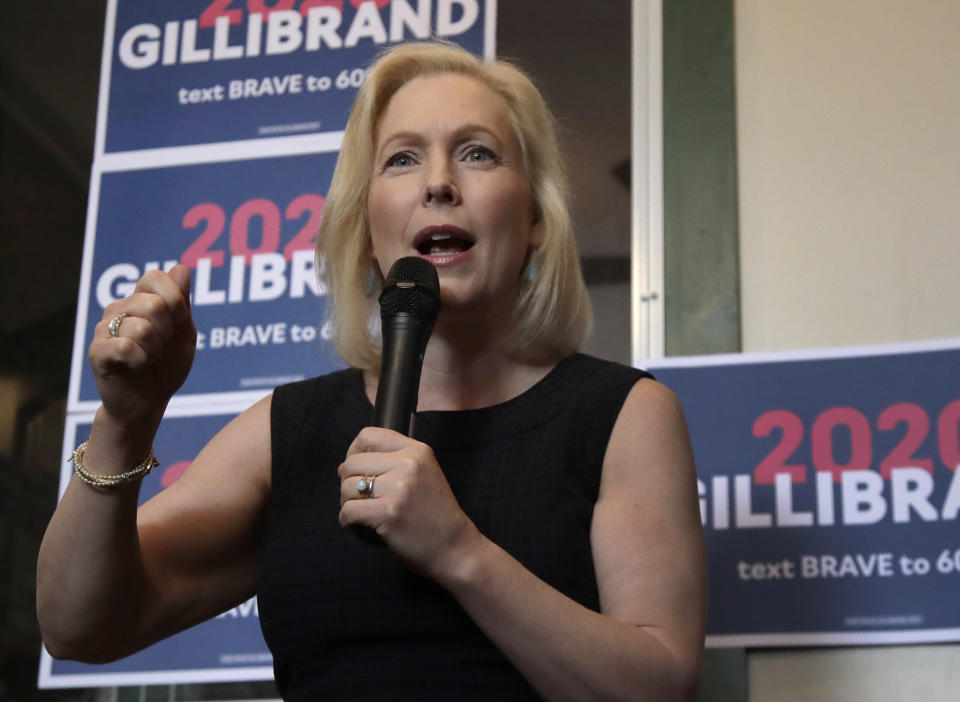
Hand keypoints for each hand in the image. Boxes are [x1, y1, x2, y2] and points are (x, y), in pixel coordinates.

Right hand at [88, 265, 196, 427]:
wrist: (148, 403)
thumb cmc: (166, 366)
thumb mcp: (183, 333)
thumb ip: (182, 302)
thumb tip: (180, 268)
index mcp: (140, 299)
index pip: (156, 276)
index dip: (176, 300)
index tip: (178, 323)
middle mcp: (118, 308)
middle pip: (154, 304)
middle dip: (169, 331)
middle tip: (160, 347)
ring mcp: (103, 328)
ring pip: (143, 327)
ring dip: (156, 349)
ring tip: (148, 358)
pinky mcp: (98, 351)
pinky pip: (128, 346)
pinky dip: (142, 360)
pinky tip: (136, 366)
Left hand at [338, 427, 481, 582]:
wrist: (456, 548)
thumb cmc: (436, 516)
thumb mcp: (424, 475)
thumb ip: (392, 463)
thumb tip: (343, 466)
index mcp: (417, 451)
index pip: (369, 436)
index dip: (354, 452)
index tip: (358, 470)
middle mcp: (408, 464)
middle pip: (352, 463)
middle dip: (348, 484)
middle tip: (361, 500)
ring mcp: (399, 488)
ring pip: (346, 487)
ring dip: (348, 504)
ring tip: (364, 515)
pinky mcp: (389, 513)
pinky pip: (348, 511)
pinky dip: (348, 522)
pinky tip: (362, 527)